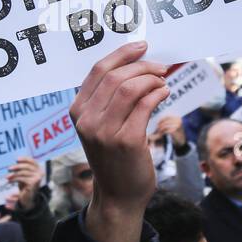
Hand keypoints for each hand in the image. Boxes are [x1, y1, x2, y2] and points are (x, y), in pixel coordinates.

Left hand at [7, 155, 42, 210]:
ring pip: (23, 172)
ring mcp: (37, 178)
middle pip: (27, 166)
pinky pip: (22, 178)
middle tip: (9, 168)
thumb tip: (15, 160)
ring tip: (7, 177)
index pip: (32, 161)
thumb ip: (22, 168)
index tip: (16, 159)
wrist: (28, 198)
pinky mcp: (33, 183)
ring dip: (14, 174)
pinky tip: (10, 181)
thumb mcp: (24, 175)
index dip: (24, 159)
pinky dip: (14, 179)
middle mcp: (40, 172)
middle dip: (17, 166)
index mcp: (38, 169)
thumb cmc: (25, 185)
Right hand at [69, 42, 168, 241]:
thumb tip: (136, 65)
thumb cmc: (114, 157)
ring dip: (152, 79)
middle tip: (160, 66)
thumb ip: (108, 100)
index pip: (98, 70)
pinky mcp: (127, 140)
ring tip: (163, 81)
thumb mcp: (100, 126)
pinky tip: (164, 93)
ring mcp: (105, 131)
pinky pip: (145, 104)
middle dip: (142, 65)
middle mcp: (87, 120)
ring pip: (131, 87)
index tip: (141, 46)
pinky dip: (158, 93)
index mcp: (77, 111)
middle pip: (116, 76)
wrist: (118, 195)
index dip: (122, 54)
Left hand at [156, 114, 185, 146]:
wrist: (182, 140)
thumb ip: (169, 122)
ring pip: (165, 126)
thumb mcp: (175, 125)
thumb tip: (160, 120)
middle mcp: (178, 121)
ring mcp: (176, 126)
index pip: (167, 117)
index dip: (162, 119)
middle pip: (165, 122)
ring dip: (160, 129)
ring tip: (159, 131)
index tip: (158, 122)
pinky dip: (162, 133)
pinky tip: (161, 134)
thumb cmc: (177, 133)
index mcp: (178, 118)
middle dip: (160, 125)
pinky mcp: (174, 131)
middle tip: (157, 128)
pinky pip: (166, 131)